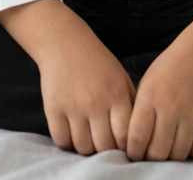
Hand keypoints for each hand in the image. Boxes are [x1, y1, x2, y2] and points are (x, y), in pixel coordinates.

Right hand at [39, 39, 136, 155]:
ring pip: (83, 147)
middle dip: (105, 150)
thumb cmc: (97, 62)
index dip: (125, 148)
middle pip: (104, 147)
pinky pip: (62, 141)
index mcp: (116, 94)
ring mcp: (73, 106)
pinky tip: (72, 133)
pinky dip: (67, 143)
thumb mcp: (121, 77)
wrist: (64, 41)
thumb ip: (131, 104)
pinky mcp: (54, 107)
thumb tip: (139, 134)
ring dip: (86, 148)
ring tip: (88, 138)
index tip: (121, 146)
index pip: (125, 137)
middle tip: (103, 144)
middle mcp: (96, 101)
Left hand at [124, 2, 192, 161]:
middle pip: (157, 152)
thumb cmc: (170, 68)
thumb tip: (131, 144)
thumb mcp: (147, 83)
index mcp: (150, 97)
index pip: (136, 138)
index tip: (134, 154)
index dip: (133, 153)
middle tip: (151, 155)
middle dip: (152, 159)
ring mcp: (192, 113)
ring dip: (172, 157)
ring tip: (169, 149)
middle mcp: (170, 107)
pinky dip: (191, 151)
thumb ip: (139, 112)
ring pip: (178, 154)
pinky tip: (186, 143)